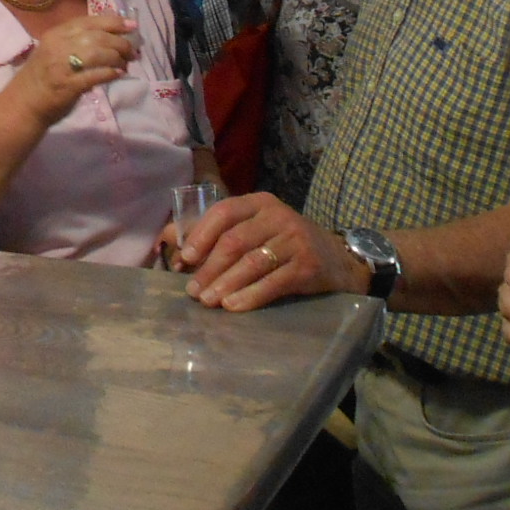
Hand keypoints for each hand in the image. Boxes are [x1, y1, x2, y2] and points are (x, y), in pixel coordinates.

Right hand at [9, 14, 137, 126]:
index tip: (132, 26)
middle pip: (98, 37)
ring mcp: (63, 66)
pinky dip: (111, 73)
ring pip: (99, 53)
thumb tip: (110, 34)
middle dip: (121, 43)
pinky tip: (118, 74)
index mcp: (56, 34)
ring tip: (125, 64)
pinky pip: (96, 75)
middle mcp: (59, 46)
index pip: (90, 21)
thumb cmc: (41, 76)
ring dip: (118, 58)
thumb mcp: (54, 49)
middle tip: (131, 52)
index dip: (114, 22)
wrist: (23, 103)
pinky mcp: (68, 85)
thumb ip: (77, 40)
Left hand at [183, 192, 366, 310]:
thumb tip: (170, 245)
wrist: (339, 260)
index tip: (184, 258)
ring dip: (226, 284)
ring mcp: (296, 240)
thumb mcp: (257, 230)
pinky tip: (233, 306)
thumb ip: (219, 234)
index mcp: (260, 203)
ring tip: (208, 302)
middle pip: (235, 241)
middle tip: (193, 291)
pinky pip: (273, 282)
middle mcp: (279, 216)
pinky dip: (250, 296)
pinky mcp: (308, 266)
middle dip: (209, 268)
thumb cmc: (285, 245)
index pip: (224, 212)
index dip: (201, 235)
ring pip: (252, 263)